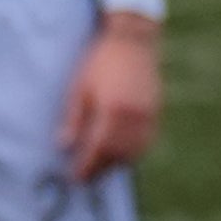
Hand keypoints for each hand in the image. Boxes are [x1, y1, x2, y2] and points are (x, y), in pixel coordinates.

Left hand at [60, 12, 162, 179]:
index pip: (98, 149)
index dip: (86, 166)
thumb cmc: (100, 61)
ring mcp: (148, 116)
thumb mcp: (79, 88)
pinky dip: (133, 152)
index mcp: (113, 111)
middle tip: (85, 179)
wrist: (133, 40)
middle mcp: (134, 117)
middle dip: (100, 169)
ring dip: (117, 164)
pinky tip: (121, 154)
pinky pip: (145, 141)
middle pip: (117, 154)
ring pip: (134, 151)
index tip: (74, 178)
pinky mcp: (156, 112)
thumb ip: (74, 118)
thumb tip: (64, 145)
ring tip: (101, 170)